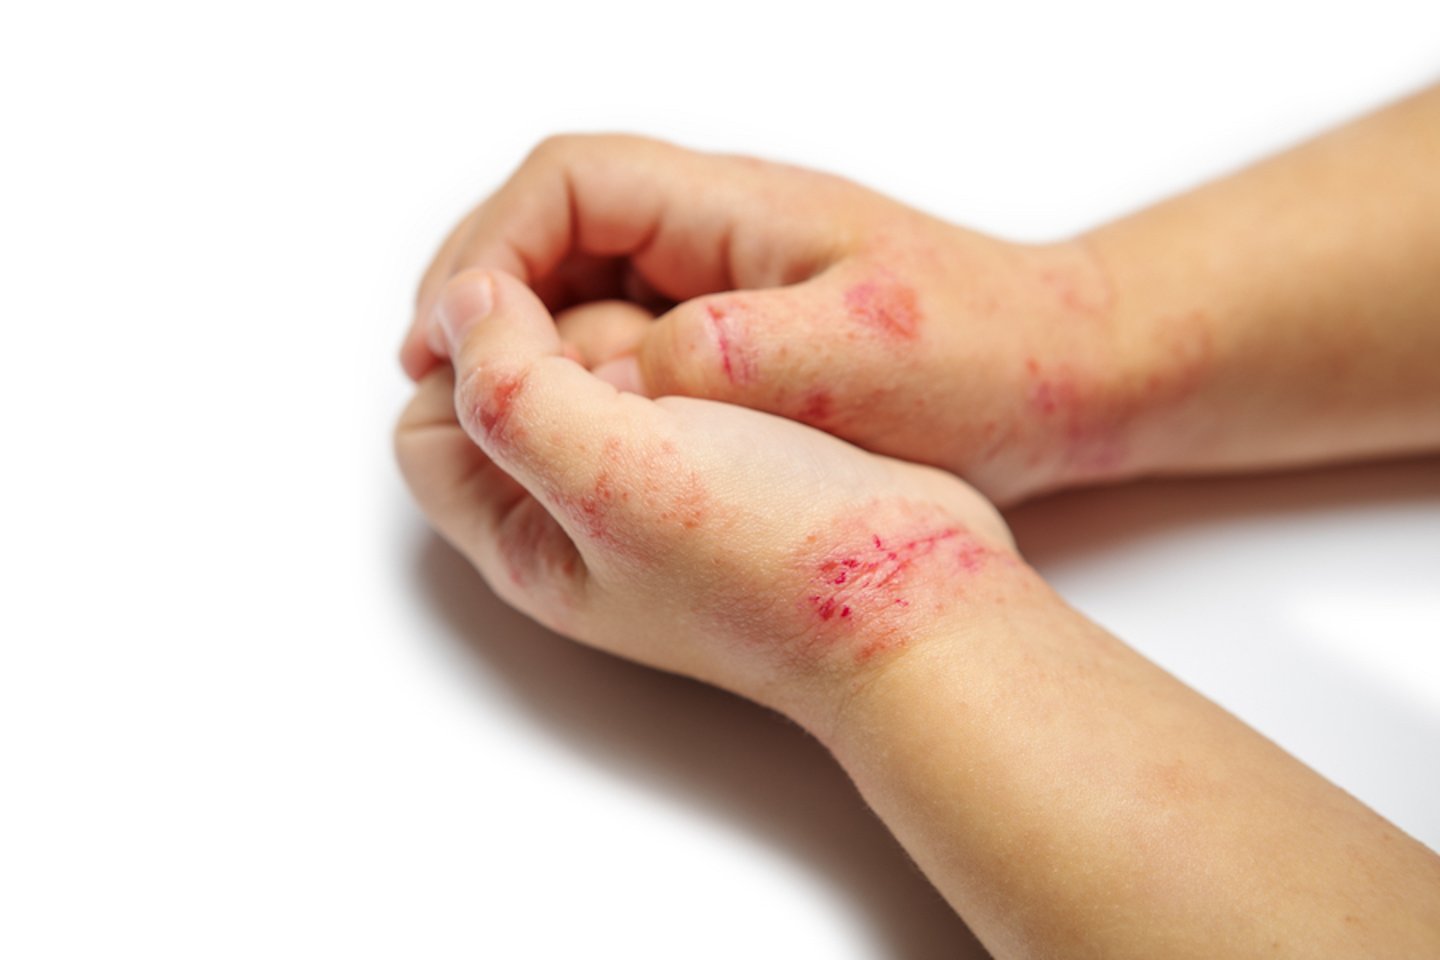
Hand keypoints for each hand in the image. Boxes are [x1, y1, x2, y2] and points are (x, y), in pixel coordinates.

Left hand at [395, 270, 1029, 729]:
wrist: (915, 595)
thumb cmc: (769, 552)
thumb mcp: (611, 471)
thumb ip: (510, 386)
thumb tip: (464, 304)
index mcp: (524, 538)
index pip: (425, 430)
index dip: (460, 360)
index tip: (537, 326)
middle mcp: (573, 518)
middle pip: (507, 385)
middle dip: (561, 341)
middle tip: (642, 367)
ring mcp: (649, 489)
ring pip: (594, 364)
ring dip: (635, 334)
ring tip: (703, 378)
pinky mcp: (718, 457)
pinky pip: (669, 370)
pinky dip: (689, 347)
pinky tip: (741, 368)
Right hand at [400, 136, 1206, 504]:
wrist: (1068, 378)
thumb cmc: (985, 355)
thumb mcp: (862, 357)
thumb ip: (732, 350)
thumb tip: (612, 368)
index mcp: (736, 210)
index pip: (569, 184)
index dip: (486, 249)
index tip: (449, 330)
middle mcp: (720, 235)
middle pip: (556, 228)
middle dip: (481, 292)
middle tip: (435, 375)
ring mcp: (729, 286)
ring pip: (586, 286)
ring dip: (523, 338)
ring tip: (484, 411)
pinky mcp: (746, 340)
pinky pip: (632, 340)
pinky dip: (582, 377)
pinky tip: (576, 433)